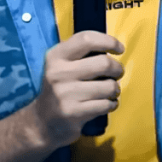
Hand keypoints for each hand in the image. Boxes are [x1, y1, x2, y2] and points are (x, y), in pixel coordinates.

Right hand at [28, 30, 124, 148]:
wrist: (42, 122)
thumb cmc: (60, 89)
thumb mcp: (61, 66)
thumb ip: (81, 54)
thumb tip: (112, 47)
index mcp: (56, 56)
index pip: (86, 39)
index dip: (108, 41)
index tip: (119, 49)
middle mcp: (58, 73)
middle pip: (103, 63)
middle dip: (117, 68)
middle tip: (117, 73)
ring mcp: (65, 94)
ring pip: (108, 86)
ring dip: (116, 89)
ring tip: (111, 91)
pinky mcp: (73, 113)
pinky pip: (106, 104)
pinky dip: (112, 104)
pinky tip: (107, 103)